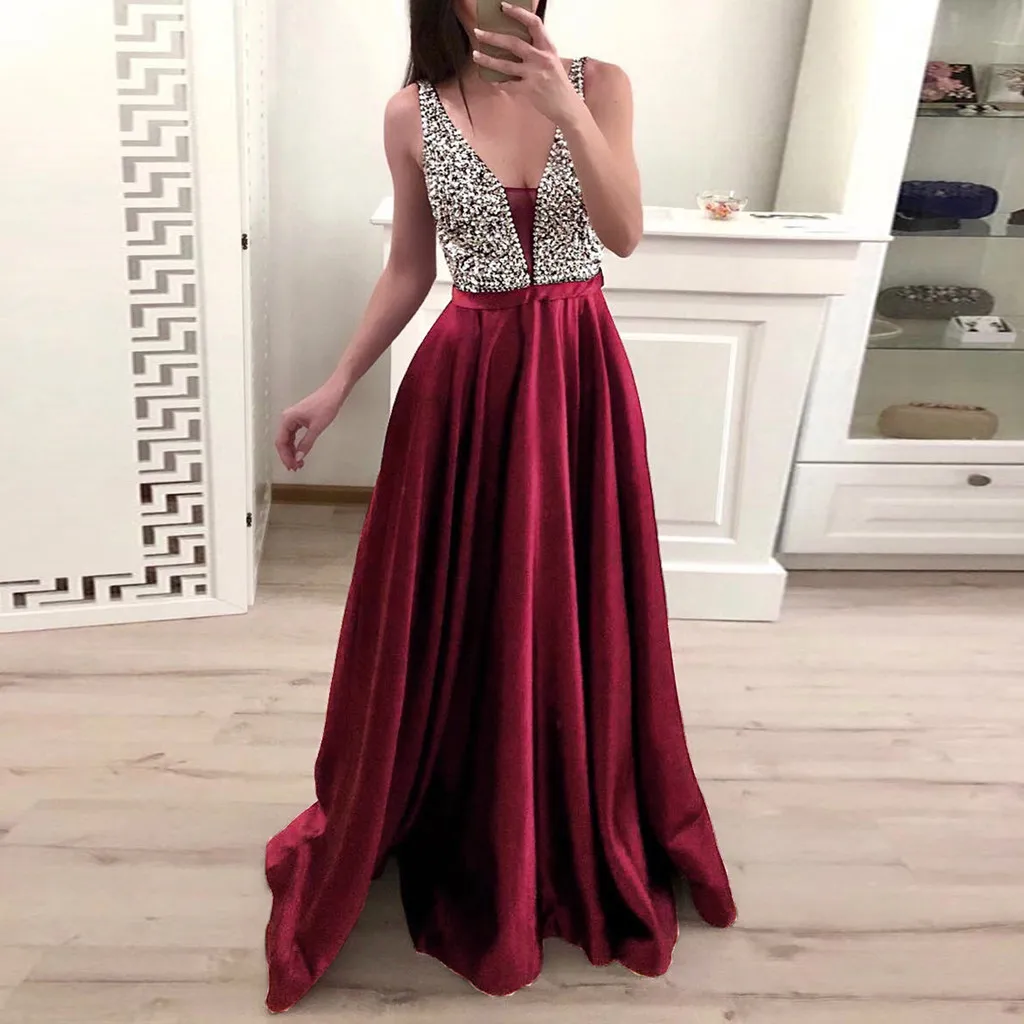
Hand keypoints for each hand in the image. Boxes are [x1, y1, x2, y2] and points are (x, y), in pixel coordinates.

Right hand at [275, 383, 344, 471]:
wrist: (334, 393)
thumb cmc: (325, 404)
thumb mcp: (316, 428)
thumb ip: (306, 444)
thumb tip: (299, 456)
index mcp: (287, 419)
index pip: (281, 442)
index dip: (285, 456)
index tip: (292, 465)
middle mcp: (287, 418)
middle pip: (282, 441)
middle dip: (288, 455)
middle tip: (295, 467)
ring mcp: (293, 418)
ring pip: (288, 439)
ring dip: (292, 451)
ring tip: (298, 462)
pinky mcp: (299, 419)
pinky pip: (293, 435)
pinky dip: (296, 445)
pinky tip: (300, 452)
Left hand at [472, 3, 585, 127]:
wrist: (568, 107)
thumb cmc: (558, 84)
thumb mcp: (552, 61)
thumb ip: (538, 51)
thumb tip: (517, 43)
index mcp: (548, 48)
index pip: (534, 23)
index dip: (518, 13)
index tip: (504, 7)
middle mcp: (542, 58)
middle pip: (513, 43)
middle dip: (493, 37)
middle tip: (478, 33)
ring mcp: (535, 75)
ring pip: (506, 65)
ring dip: (488, 60)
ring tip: (475, 55)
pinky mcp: (530, 90)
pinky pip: (508, 85)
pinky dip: (498, 83)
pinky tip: (490, 80)